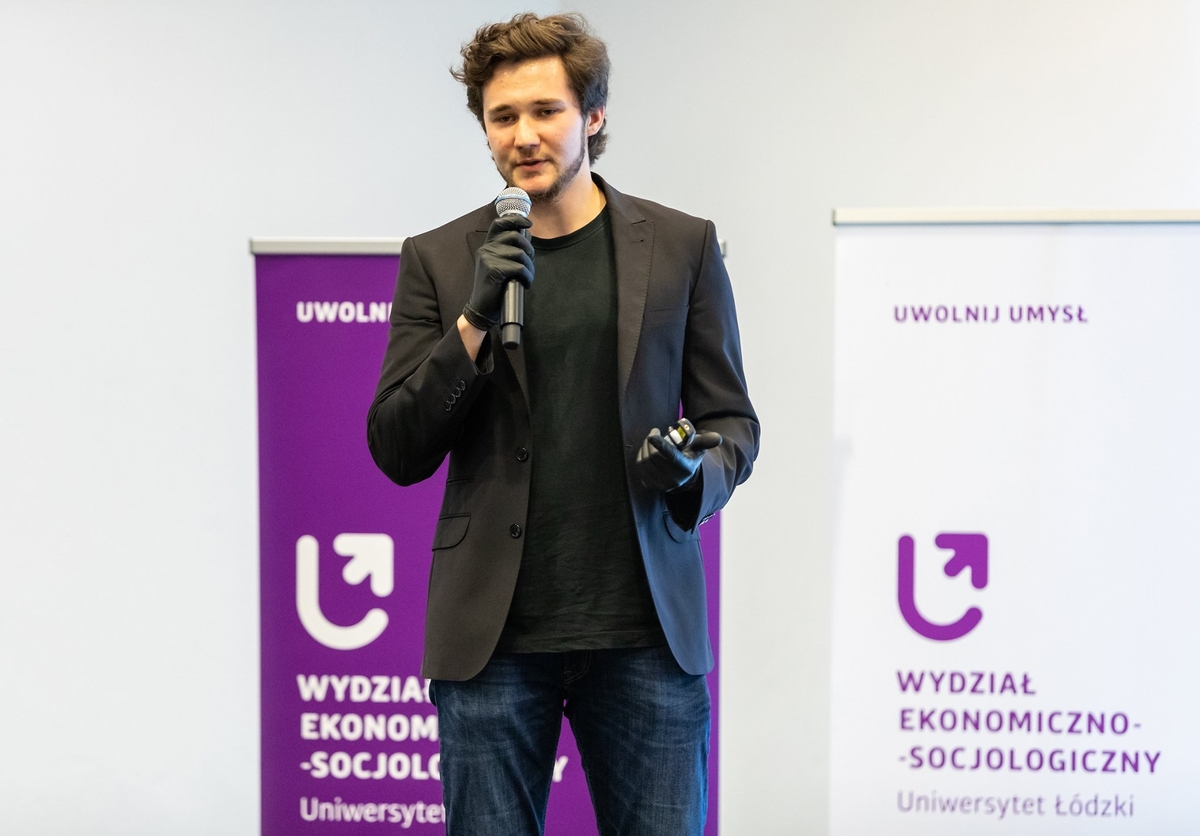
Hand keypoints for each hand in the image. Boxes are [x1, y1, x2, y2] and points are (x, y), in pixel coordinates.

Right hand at [462, 214, 533, 330]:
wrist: (482, 309)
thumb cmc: (494, 288)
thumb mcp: (500, 264)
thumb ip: (510, 249)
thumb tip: (527, 234)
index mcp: (488, 246)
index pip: (500, 223)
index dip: (515, 219)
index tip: (528, 224)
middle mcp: (486, 249)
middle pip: (515, 237)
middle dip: (529, 250)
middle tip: (530, 264)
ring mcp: (488, 258)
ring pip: (520, 253)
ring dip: (529, 267)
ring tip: (527, 277)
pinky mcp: (493, 270)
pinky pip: (519, 268)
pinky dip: (527, 276)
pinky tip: (524, 283)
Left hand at [635, 420, 722, 492]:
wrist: (682, 477)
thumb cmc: (690, 456)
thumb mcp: (699, 448)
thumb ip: (706, 441)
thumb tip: (718, 438)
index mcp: (685, 467)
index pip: (672, 456)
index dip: (661, 445)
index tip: (652, 435)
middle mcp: (673, 479)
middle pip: (655, 455)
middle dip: (652, 440)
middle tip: (655, 432)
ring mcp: (660, 484)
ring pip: (645, 459)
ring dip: (646, 446)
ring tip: (652, 441)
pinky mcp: (650, 484)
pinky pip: (640, 465)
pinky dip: (641, 454)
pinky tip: (647, 451)